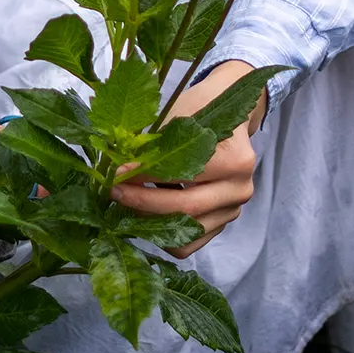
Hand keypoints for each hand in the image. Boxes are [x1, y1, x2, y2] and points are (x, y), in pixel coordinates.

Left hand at [116, 58, 264, 252]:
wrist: (228, 117)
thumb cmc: (199, 111)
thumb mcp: (174, 120)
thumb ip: (150, 148)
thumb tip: (115, 171)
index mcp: (235, 161)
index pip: (181, 176)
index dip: (143, 177)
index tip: (115, 173)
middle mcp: (240, 189)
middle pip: (185, 209)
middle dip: (142, 202)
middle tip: (114, 191)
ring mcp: (234, 209)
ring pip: (187, 231)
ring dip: (151, 220)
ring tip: (128, 202)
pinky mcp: (223, 222)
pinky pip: (192, 241)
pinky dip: (166, 232)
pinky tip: (147, 212)